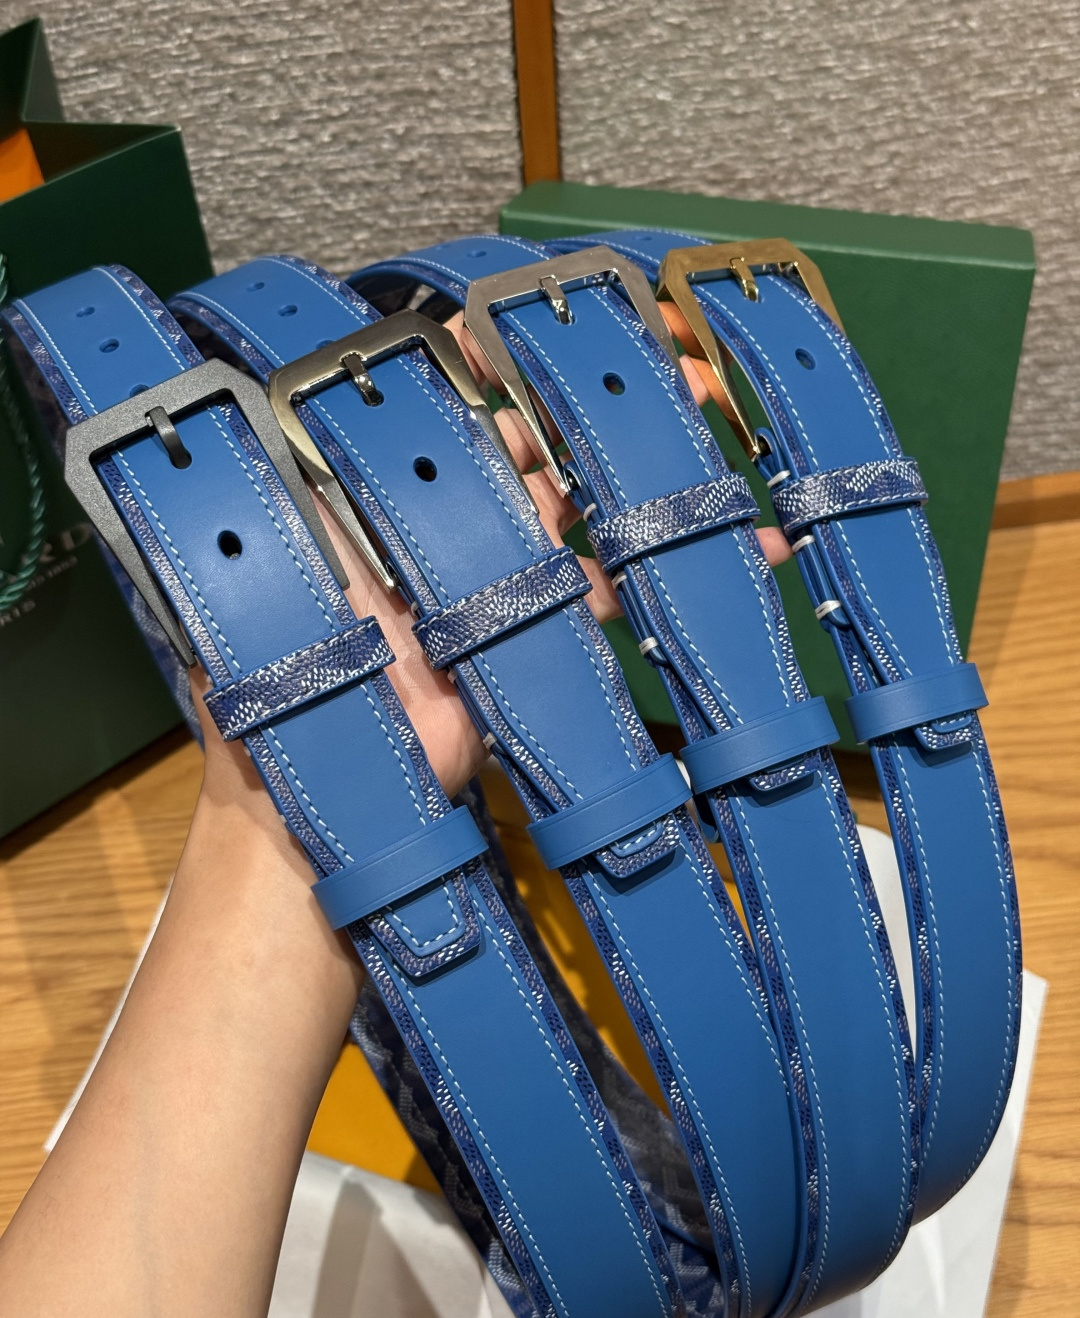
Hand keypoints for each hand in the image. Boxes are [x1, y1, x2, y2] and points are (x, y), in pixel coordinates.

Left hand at [202, 310, 792, 807]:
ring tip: (726, 441)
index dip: (530, 342)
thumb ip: (336, 454)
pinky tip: (735, 553)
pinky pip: (606, 588)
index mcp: (398, 475)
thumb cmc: (293, 651)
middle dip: (616, 396)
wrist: (329, 777)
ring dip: (654, 473)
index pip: (465, 383)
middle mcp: (452, 509)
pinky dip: (661, 573)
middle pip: (547, 431)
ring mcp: (500, 569)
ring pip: (589, 502)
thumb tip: (358, 364)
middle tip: (696, 373)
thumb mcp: (305, 535)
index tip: (594, 315)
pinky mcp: (537, 629)